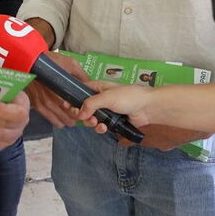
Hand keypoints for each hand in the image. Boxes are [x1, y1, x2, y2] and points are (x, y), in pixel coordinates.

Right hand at [26, 52, 88, 127]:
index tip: (85, 108)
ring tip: (70, 112)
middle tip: (79, 110)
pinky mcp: (37, 106)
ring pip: (61, 122)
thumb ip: (82, 76)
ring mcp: (43, 105)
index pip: (76, 111)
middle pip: (69, 119)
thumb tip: (90, 87)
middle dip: (76, 116)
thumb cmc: (50, 61)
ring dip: (67, 119)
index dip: (83, 112)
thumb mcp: (70, 64)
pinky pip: (51, 120)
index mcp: (60, 91)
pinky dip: (57, 119)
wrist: (30, 60)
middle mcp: (51, 101)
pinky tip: (60, 112)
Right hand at [76, 81, 207, 148]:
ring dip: (91, 122)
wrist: (147, 108)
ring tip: (97, 123)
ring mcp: (106, 110)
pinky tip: (104, 128)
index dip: (72, 98)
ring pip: (91, 118)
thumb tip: (79, 113)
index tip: (67, 105)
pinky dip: (100, 128)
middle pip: (83, 107)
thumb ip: (90, 104)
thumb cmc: (129, 96)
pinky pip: (100, 126)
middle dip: (82, 114)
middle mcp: (100, 98)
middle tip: (85, 118)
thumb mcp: (107, 97)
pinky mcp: (112, 121)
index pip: (80, 91)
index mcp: (98, 87)